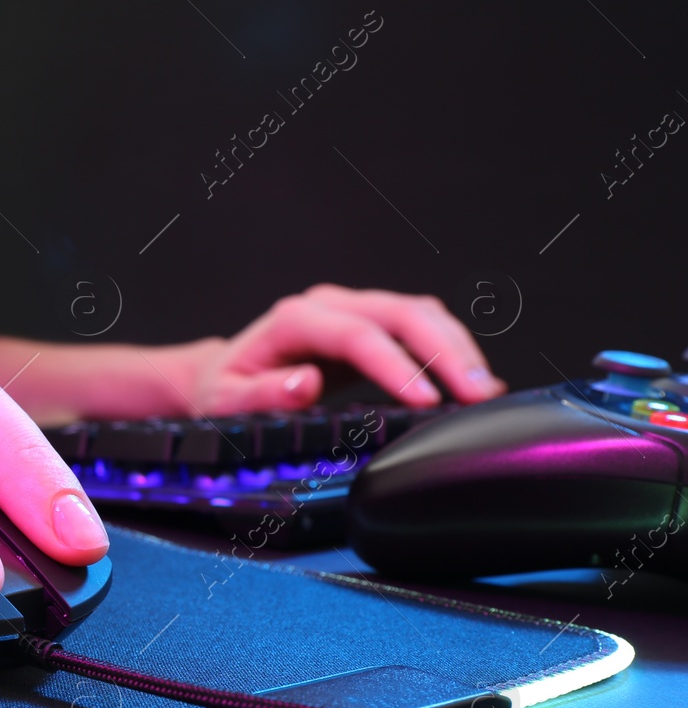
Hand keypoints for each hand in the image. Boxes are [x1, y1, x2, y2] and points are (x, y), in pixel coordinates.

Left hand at [187, 283, 507, 414]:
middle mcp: (330, 305)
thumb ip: (262, 395)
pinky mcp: (374, 323)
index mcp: (294, 320)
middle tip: (475, 396)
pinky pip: (422, 325)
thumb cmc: (226, 392)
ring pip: (421, 313)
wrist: (225, 376)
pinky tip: (471, 380)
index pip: (358, 335)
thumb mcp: (226, 402)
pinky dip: (452, 349)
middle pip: (401, 313)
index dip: (396, 366)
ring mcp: (355, 309)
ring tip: (483, 391)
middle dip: (445, 353)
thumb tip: (305, 383)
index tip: (426, 402)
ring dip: (457, 349)